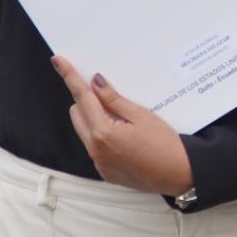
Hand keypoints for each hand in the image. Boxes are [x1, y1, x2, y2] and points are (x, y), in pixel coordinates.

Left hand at [53, 56, 192, 195]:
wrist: (178, 175)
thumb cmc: (165, 145)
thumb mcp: (142, 115)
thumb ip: (114, 99)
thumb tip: (95, 83)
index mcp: (103, 132)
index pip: (82, 97)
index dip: (70, 77)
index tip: (58, 61)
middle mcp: (95, 149)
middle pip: (77, 114)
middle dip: (86, 100)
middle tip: (106, 92)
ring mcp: (99, 163)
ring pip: (85, 131)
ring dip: (94, 119)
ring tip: (121, 118)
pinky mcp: (105, 172)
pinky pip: (95, 147)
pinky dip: (104, 137)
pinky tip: (127, 137)